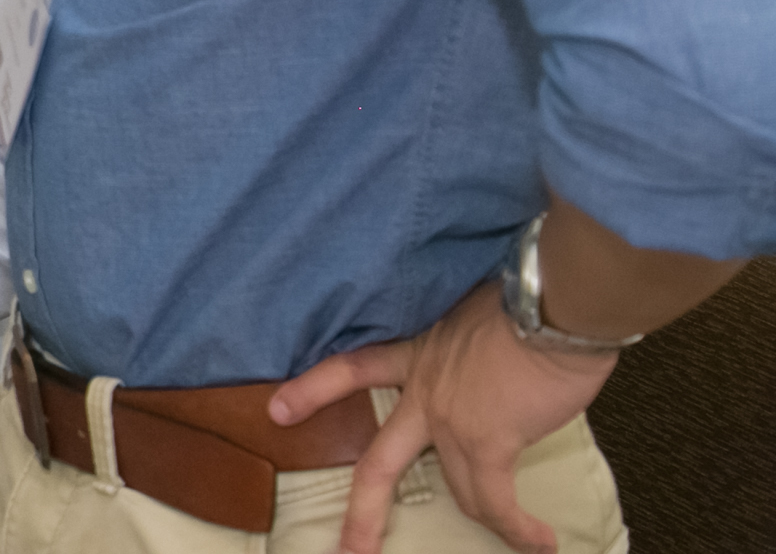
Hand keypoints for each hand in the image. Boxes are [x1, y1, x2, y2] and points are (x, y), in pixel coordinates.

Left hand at [270, 282, 614, 553]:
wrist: (550, 305)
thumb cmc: (525, 300)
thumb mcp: (470, 311)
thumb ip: (463, 344)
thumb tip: (487, 358)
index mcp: (417, 353)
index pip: (353, 369)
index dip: (314, 390)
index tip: (277, 410)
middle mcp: (425, 392)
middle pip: (381, 463)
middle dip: (365, 513)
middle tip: (349, 549)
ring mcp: (451, 421)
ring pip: (458, 490)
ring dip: (489, 519)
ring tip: (517, 537)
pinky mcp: (489, 442)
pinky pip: (497, 502)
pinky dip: (518, 528)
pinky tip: (539, 541)